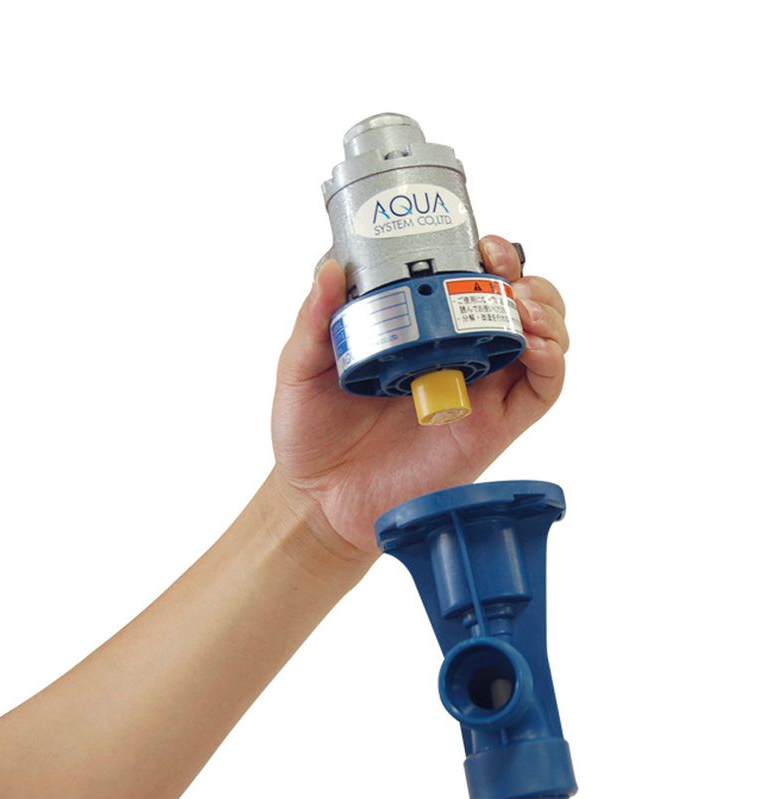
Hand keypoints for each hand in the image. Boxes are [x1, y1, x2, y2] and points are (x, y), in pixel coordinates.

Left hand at [271, 235, 568, 558]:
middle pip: (517, 303)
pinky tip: (533, 346)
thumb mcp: (302, 368)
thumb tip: (330, 269)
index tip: (477, 243)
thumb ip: (315, 321)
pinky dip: (551, 362)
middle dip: (524, 277)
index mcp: (418, 332)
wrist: (321, 499)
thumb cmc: (312, 432)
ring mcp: (479, 390)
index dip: (486, 256)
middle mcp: (457, 355)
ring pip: (542, 340)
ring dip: (546, 313)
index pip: (469, 282)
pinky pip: (541, 391)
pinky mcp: (493, 427)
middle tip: (501, 269)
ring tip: (522, 305)